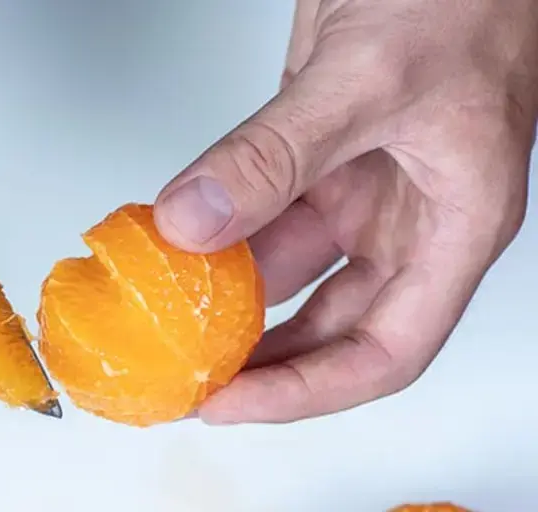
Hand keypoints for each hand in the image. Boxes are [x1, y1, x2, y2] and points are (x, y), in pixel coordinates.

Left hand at [154, 0, 536, 424]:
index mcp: (452, 228)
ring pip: (289, 267)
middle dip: (261, 358)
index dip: (307, 390)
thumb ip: (278, 153)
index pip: (384, 350)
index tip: (233, 400)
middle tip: (190, 374)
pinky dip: (219, 228)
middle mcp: (406, 220)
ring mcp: (359, 186)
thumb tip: (196, 220)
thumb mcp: (369, 79)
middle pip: (331, 323)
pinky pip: (262, 208)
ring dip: (231, 293)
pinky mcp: (316, 153)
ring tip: (171, 317)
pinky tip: (178, 241)